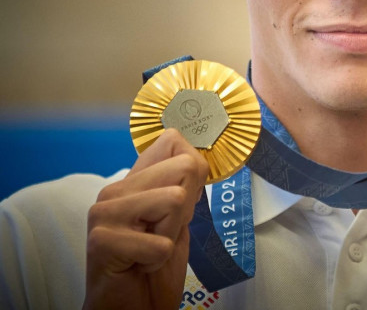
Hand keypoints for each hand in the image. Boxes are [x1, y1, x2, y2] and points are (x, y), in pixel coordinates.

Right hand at [83, 129, 208, 309]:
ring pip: (175, 200)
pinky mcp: (101, 241)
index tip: (181, 206)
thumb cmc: (153, 266)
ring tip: (151, 249)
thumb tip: (197, 156)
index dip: (194, 173)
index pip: (173, 141)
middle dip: (187, 207)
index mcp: (133, 181)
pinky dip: (159, 259)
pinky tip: (140, 265)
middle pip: (184, 167)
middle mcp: (114, 190)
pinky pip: (160, 241)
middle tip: (163, 233)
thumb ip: (183, 187)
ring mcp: (104, 213)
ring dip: (172, 234)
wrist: (133, 308)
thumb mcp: (178, 220)